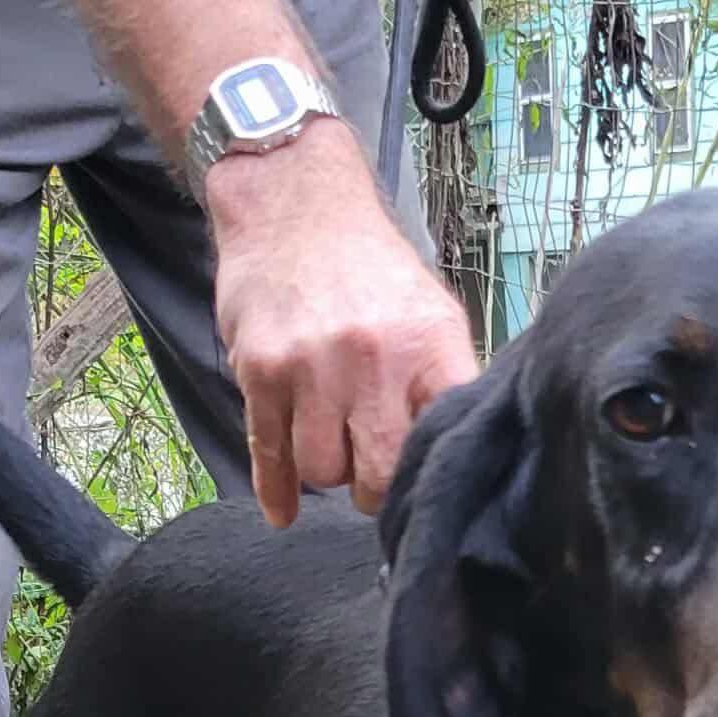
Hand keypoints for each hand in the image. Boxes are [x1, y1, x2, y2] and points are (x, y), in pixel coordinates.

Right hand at [207, 117, 478, 526]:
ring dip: (329, 469)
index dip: (430, 474)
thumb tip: (454, 459)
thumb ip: (443, 385)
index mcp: (428, 346)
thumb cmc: (367, 270)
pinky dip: (277, 491)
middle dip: (374, 486)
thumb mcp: (430, 314)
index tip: (425, 488)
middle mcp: (373, 358)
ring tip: (333, 440)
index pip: (440, 441)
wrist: (292, 204)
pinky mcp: (262, 372)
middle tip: (370, 467)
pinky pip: (270, 455)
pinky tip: (285, 510)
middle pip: (378, 475)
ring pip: (323, 470)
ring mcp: (313, 367)